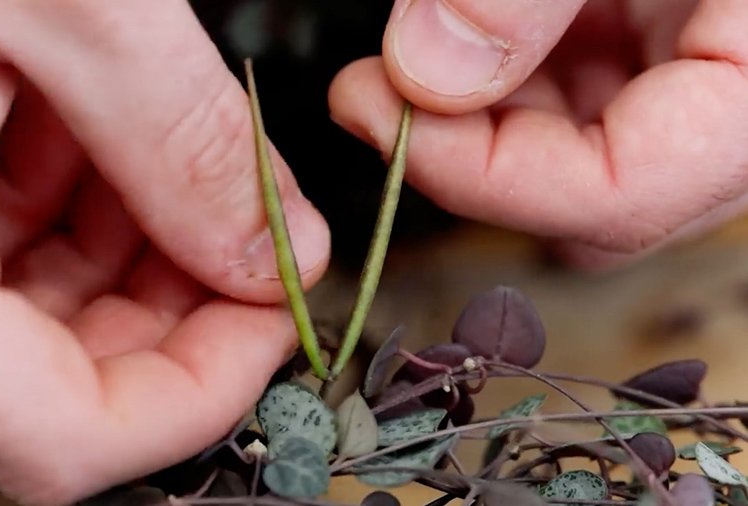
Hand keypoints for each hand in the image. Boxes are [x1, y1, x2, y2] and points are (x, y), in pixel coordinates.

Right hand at [0, 1, 328, 503]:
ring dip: (132, 259)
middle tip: (251, 233)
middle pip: (54, 392)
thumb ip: (186, 138)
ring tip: (172, 151)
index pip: (62, 442)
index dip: (201, 396)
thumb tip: (280, 254)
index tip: (281, 321)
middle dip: (180, 317)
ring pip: (28, 330)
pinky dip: (70, 215)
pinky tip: (98, 132)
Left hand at [330, 0, 747, 267]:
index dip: (487, 176)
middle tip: (380, 91)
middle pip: (602, 201)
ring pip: (585, 155)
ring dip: (488, 113)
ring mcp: (707, 72)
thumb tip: (427, 71)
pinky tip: (472, 24)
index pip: (629, 192)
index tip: (372, 113)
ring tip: (426, 37)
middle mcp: (745, 97)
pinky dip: (514, 73)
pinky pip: (585, 95)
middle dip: (480, 154)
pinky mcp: (668, 38)